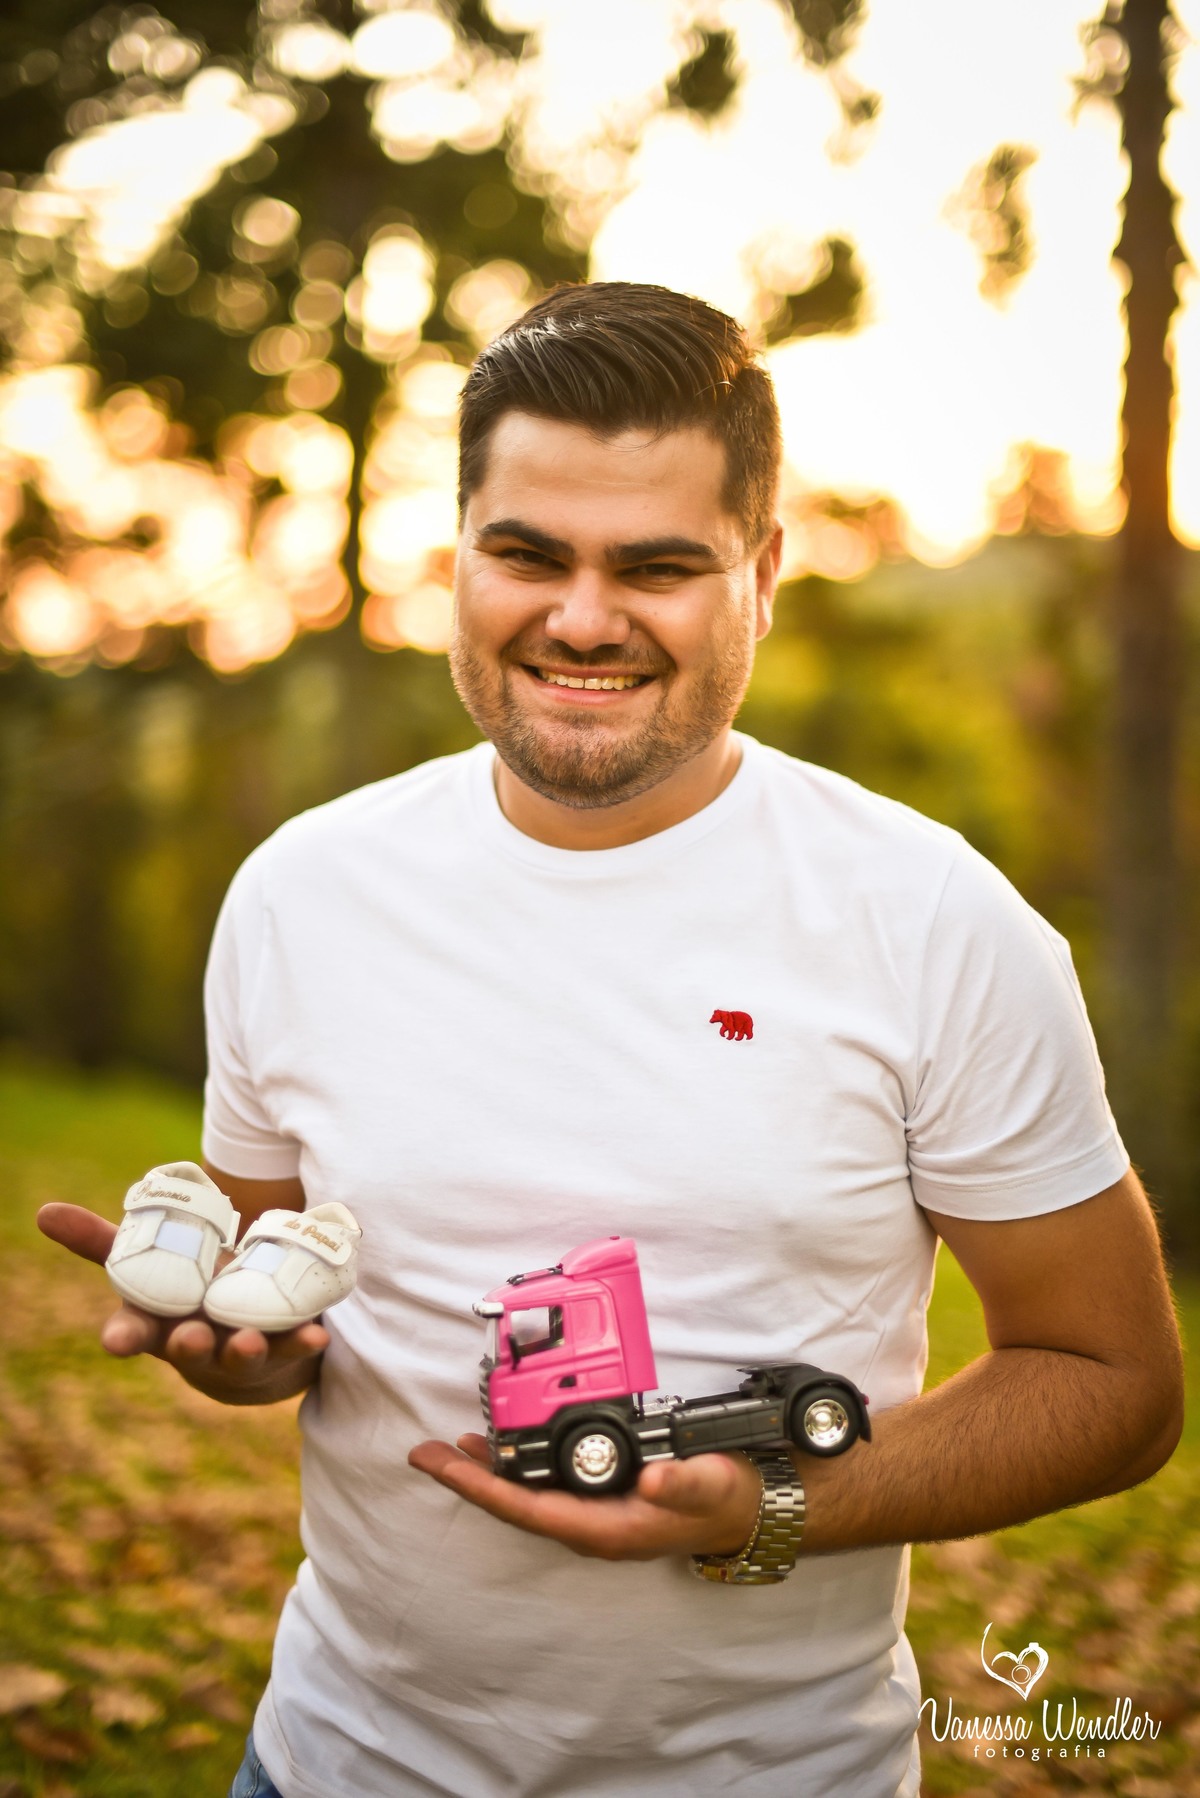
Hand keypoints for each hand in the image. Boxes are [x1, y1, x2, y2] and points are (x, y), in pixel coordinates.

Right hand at [37, 1202, 327, 1406]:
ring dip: (243, 1348)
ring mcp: (238, 1351)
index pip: (134, 1332)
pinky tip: (320, 1333)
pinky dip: (305, 1341)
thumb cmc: (186, 1294)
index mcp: (159, 1323)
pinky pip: (294, 1347)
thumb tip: (43, 1211)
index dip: (123, 1336)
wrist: (244, 1340)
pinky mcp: (280, 1349)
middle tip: (189, 1337)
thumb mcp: (144, 1266)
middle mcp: (196, 1343)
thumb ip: (99, 1242)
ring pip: (239, 1354)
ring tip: (249, 1341)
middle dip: (187, 1344)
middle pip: (187, 1347)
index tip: (114, 1342)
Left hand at [408, 1433, 762, 1561]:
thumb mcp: (706, 1486)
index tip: (439, 1462)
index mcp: (602, 1528)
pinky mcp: (600, 1498)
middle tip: (426, 1452)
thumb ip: (678, 1482)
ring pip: (526, 1495)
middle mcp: (588, 1527)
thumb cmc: (721, 1500)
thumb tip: (649, 1477)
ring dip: (488, 1473)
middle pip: (513, 1503)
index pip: (524, 1507)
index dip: (478, 1486)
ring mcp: (592, 1514)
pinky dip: (518, 1466)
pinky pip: (545, 1485)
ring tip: (453, 1447)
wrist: (743, 1510)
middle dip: (468, 1479)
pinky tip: (507, 1449)